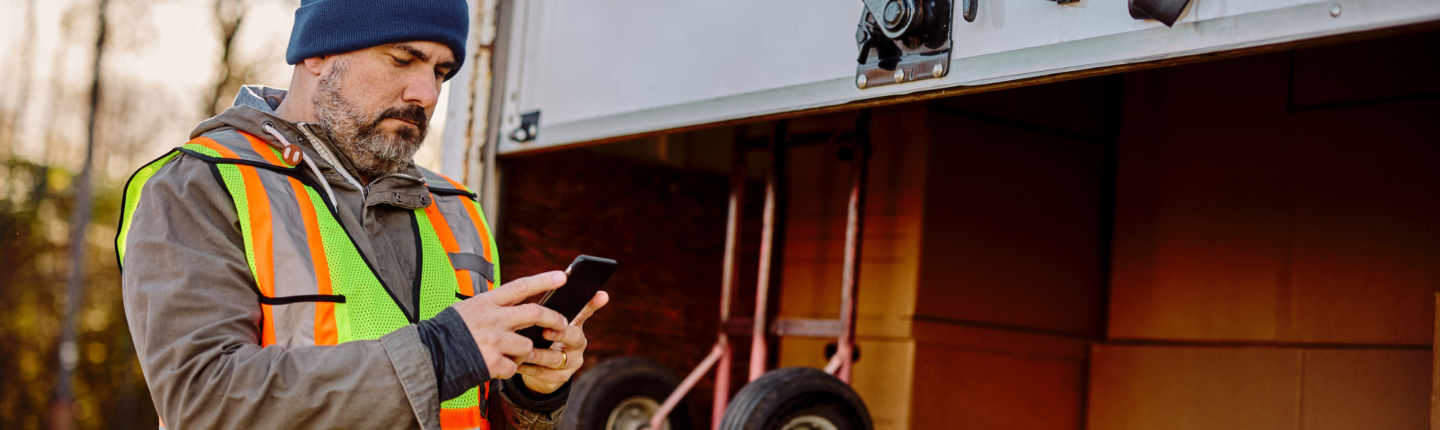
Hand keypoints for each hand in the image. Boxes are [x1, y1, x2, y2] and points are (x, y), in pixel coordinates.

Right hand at [451, 271, 571, 379]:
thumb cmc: (448, 332)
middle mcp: (492, 319)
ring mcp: (493, 341)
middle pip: (534, 314)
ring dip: (524, 352)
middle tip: (563, 323)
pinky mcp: (492, 362)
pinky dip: (509, 369)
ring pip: (527, 345)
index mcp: (487, 303)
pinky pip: (514, 367)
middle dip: (553, 319)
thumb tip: (516, 302)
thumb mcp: (468, 309)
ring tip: (509, 353)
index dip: (544, 280)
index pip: (520, 287)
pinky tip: (495, 367)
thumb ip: (492, 306)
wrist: (428, 356)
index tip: (562, 276)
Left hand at [518, 290, 609, 393]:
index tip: (601, 295)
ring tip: (525, 350)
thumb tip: (552, 278)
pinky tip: (516, 363)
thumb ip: (547, 304)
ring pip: (557, 358)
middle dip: (560, 333)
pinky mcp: (560, 378)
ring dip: (540, 354)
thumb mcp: (545, 319)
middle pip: (575, 336)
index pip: (586, 310)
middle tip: (546, 330)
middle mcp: (578, 343)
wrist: (538, 369)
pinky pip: (544, 374)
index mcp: (575, 323)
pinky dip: (529, 368)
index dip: (593, 303)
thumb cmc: (541, 336)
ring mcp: (571, 362)